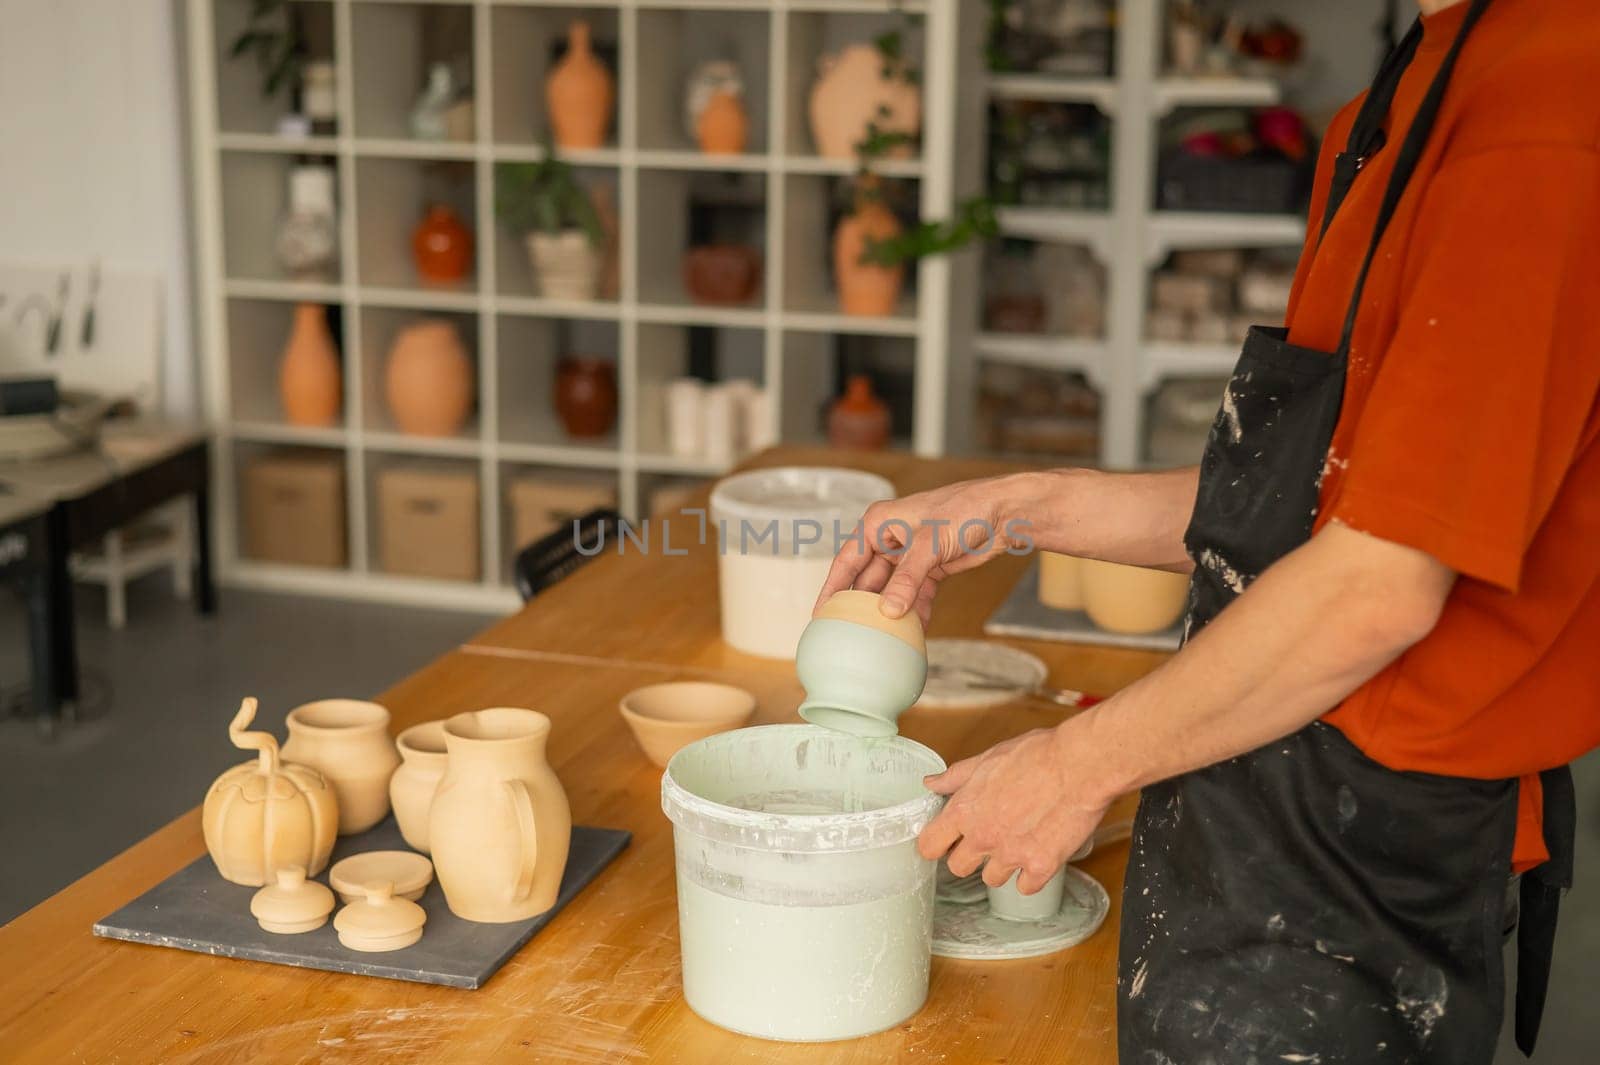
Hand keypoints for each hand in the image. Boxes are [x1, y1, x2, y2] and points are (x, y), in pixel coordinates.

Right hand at [814, 473, 1038, 622]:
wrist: (1005, 512)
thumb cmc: (966, 509)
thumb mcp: (930, 544)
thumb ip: (907, 578)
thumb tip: (888, 611)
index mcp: (878, 523)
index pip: (846, 561)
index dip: (832, 589)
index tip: (820, 614)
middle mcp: (890, 538)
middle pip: (868, 579)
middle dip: (864, 606)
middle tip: (852, 634)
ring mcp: (910, 554)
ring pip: (892, 590)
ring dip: (890, 613)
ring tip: (881, 638)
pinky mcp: (931, 567)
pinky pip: (915, 594)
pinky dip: (915, 611)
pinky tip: (913, 632)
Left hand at [917, 724, 1111, 894]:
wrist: (1079, 766)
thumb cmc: (1037, 755)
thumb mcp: (988, 758)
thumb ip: (956, 776)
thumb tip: (931, 783)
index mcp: (965, 810)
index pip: (929, 845)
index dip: (935, 844)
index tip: (944, 841)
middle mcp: (983, 837)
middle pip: (958, 867)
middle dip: (969, 856)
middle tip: (986, 839)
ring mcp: (1011, 856)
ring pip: (992, 879)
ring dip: (1002, 865)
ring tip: (1018, 842)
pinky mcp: (1040, 867)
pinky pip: (1025, 887)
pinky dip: (1031, 876)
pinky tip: (1038, 855)